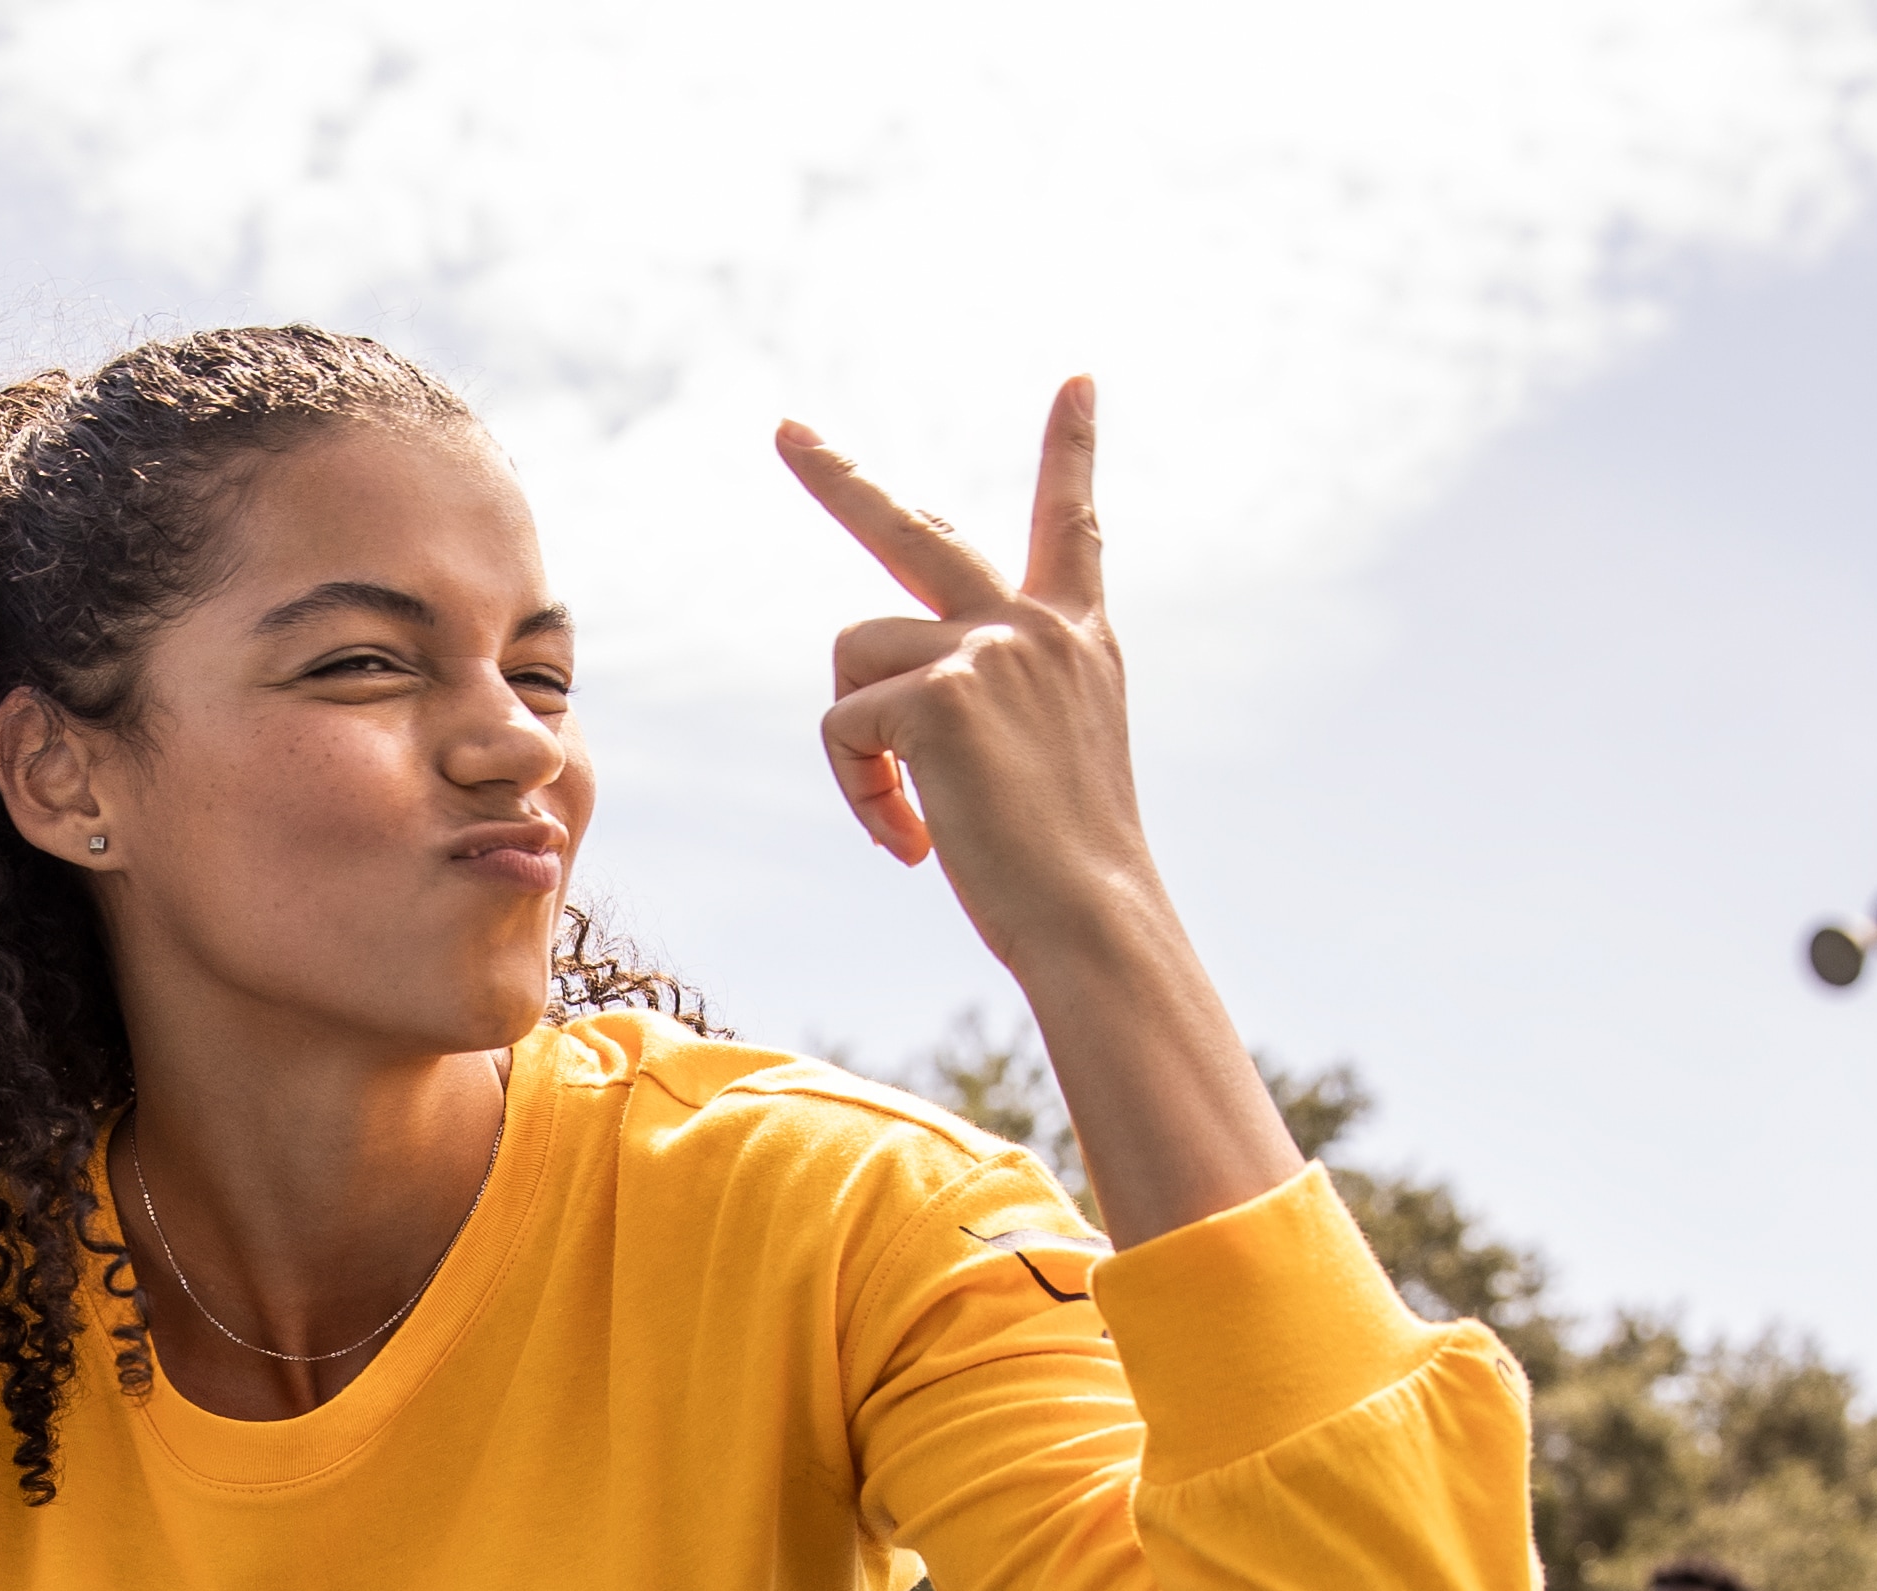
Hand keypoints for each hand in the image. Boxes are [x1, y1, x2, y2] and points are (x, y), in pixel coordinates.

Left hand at [776, 380, 1297, 1248]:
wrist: (1093, 923)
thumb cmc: (1070, 880)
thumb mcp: (1050, 771)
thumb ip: (996, 713)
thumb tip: (908, 713)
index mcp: (1075, 638)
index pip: (1072, 523)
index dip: (1072, 449)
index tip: (1077, 381)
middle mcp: (1035, 624)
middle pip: (916, 526)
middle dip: (837, 476)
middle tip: (783, 430)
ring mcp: (988, 647)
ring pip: (852, 659)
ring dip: (858, 750)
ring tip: (912, 824)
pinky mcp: (940, 692)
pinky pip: (845, 724)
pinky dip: (857, 792)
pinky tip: (909, 844)